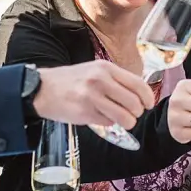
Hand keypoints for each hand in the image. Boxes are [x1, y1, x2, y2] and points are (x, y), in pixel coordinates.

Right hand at [34, 61, 154, 128]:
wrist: (42, 89)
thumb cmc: (72, 81)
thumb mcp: (94, 71)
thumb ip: (116, 80)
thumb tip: (140, 95)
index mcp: (106, 68)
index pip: (138, 84)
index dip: (148, 98)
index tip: (148, 105)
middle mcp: (100, 80)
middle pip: (134, 103)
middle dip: (137, 113)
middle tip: (132, 114)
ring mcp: (92, 96)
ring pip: (124, 116)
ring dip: (127, 122)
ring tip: (121, 120)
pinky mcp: (84, 112)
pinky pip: (108, 122)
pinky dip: (109, 123)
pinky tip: (100, 117)